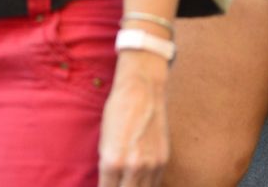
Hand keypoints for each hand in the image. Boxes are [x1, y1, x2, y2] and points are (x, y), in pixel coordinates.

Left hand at [98, 51, 168, 184]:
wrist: (143, 91)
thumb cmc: (117, 113)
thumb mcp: (103, 144)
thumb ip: (107, 170)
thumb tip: (110, 185)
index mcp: (112, 162)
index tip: (106, 186)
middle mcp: (134, 166)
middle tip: (117, 183)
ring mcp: (152, 163)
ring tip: (128, 182)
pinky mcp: (164, 159)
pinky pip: (155, 183)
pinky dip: (146, 185)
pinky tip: (139, 182)